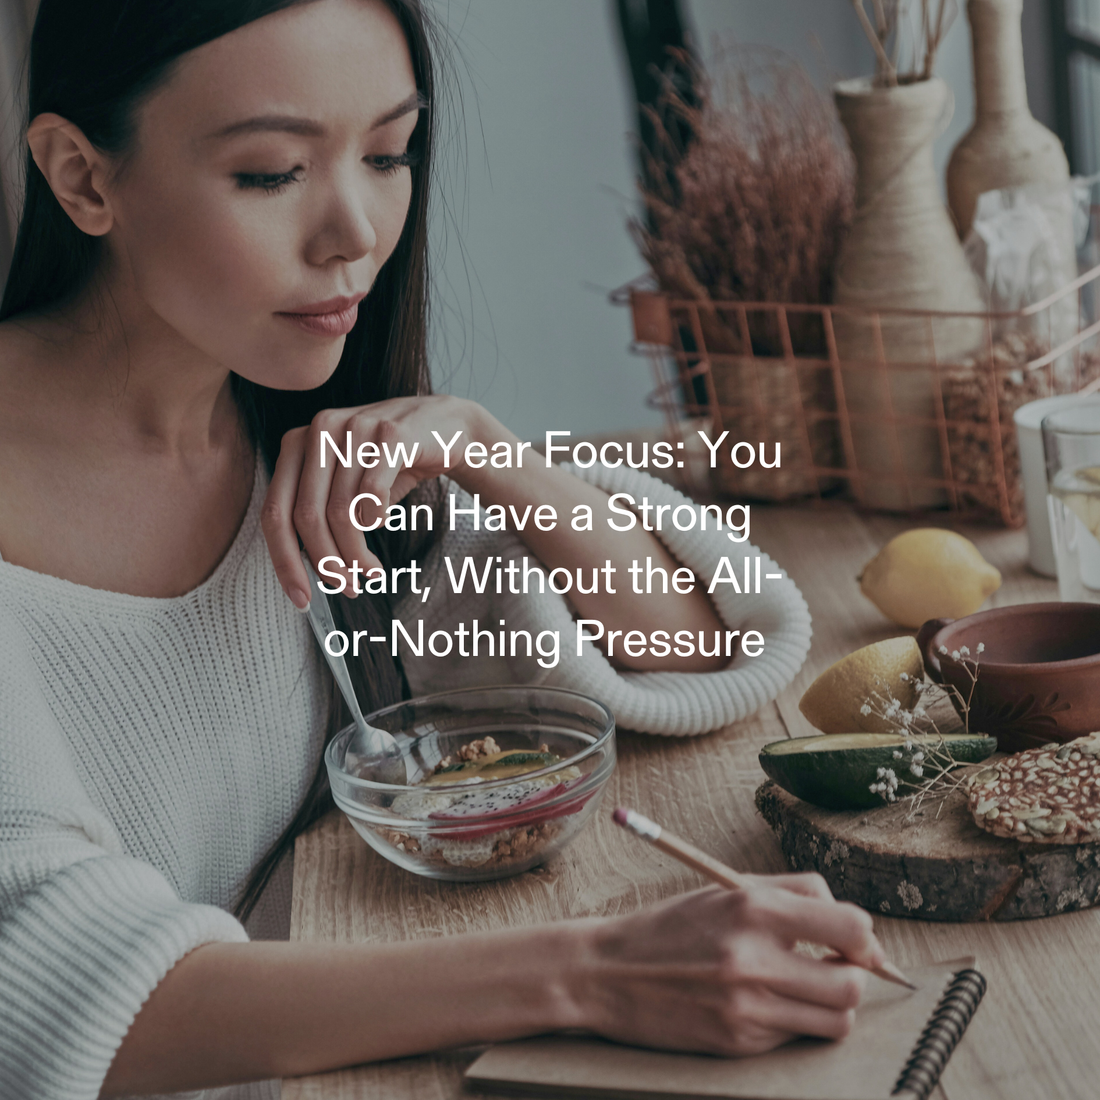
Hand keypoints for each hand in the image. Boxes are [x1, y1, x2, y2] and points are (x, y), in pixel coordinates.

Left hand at [261, 395, 491, 607]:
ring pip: (341, 513)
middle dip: (327, 563)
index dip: (284, 562)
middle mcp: (320, 430)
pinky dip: (377, 521)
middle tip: (347, 587)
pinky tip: (383, 524)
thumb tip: (301, 571)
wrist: (444, 426)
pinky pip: (372, 496)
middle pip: (307, 517)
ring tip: (371, 571)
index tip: (301, 599)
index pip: (275, 512)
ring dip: (356, 555)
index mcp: (296, 443)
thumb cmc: (387, 463)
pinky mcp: (390, 436)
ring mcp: (355, 429)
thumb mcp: (343, 484)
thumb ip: (316, 513)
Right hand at [575, 875, 883, 1056]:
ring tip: (809, 990)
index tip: (856, 942)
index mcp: (752, 908)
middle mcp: (752, 959)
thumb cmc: (673, 926)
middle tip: (836, 968)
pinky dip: (793, 1022)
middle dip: (855, 977)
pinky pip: (795, 1038)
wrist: (607, 973)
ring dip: (833, 1006)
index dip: (864, 937)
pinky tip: (767, 1004)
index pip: (850, 926)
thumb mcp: (726, 890)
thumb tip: (856, 927)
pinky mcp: (738, 1043)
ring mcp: (746, 1007)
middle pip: (851, 983)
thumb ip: (793, 895)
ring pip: (835, 1021)